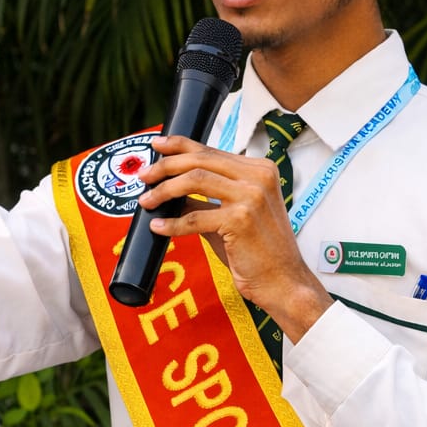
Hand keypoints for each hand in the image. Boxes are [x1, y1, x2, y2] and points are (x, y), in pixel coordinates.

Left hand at [139, 134, 331, 342]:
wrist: (283, 281)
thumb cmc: (258, 252)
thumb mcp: (231, 216)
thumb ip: (204, 200)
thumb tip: (170, 191)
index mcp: (260, 170)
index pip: (211, 150)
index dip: (179, 145)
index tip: (156, 144)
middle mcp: (258, 176)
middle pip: (200, 160)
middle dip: (165, 166)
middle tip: (144, 177)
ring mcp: (251, 196)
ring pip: (194, 181)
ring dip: (164, 191)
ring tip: (146, 201)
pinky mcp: (241, 219)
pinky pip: (195, 216)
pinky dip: (172, 223)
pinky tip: (158, 227)